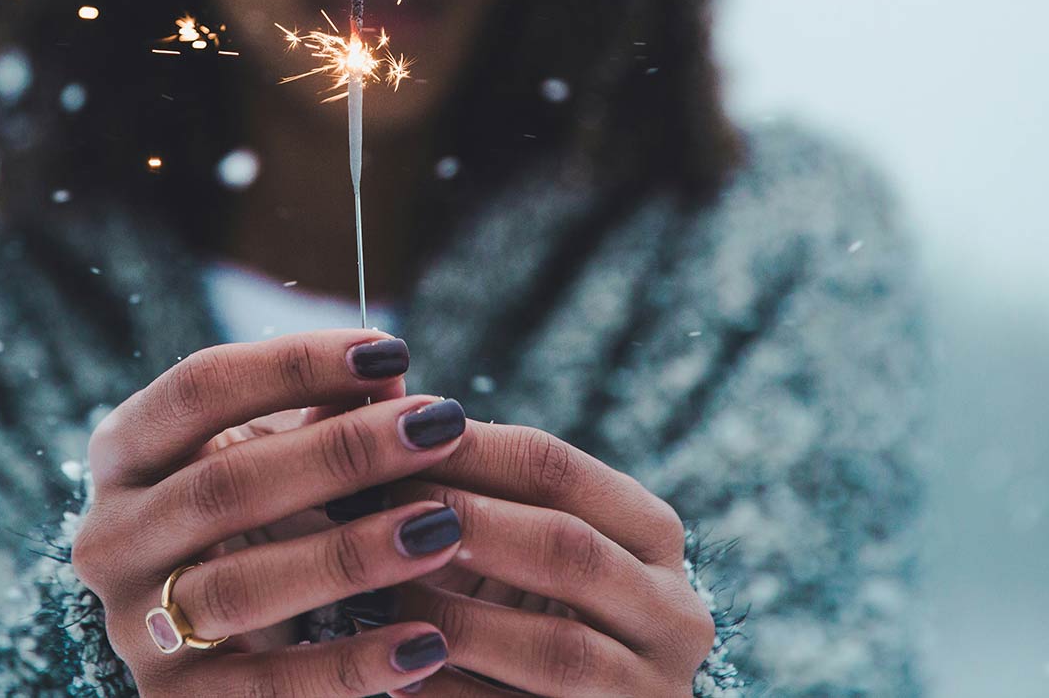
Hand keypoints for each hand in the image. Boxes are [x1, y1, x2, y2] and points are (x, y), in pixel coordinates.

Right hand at [71, 329, 472, 694]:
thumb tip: (391, 372)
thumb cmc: (258, 522)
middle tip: (437, 428)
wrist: (212, 651)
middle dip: (342, 453)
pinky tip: (426, 642)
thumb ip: (324, 416)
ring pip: (241, 588)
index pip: (198, 388)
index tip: (391, 348)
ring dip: (350, 555)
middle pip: (223, 486)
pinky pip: (269, 689)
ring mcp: (134, 627)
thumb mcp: (271, 459)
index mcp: (124, 454)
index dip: (293, 363)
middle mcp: (110, 538)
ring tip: (441, 527)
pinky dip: (351, 666)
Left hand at [382, 421, 715, 695]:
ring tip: (378, 597)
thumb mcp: (515, 537)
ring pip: (558, 650)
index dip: (468, 449)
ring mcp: (652, 688)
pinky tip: (396, 675)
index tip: (388, 437)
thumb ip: (461, 473)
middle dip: (466, 525)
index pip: (559, 468)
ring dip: (458, 618)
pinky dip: (454, 697)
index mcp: (650, 533)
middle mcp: (672, 610)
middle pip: (568, 548)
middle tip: (376, 510)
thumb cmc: (524, 603)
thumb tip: (378, 383)